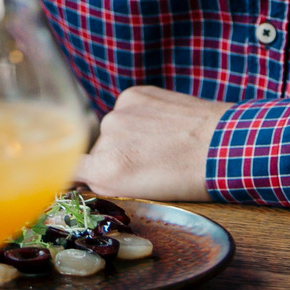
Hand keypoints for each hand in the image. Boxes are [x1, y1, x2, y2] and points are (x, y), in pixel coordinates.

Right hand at [75, 86, 226, 201]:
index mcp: (106, 168)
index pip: (67, 169)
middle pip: (97, 151)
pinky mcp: (134, 94)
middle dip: (113, 159)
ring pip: (112, 129)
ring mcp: (120, 111)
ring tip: (159, 144)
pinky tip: (161, 126)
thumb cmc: (188, 179)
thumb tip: (86, 176)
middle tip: (144, 166)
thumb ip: (107, 184)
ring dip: (127, 136)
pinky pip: (126, 110)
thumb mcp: (141, 195)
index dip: (72, 173)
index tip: (80, 177)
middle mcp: (107, 136)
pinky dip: (138, 117)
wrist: (222, 144)